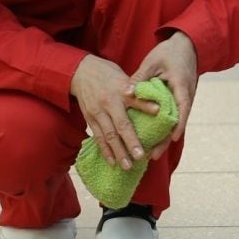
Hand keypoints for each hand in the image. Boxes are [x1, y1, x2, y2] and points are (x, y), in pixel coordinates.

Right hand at [70, 54, 163, 170]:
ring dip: (118, 152)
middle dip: (130, 142)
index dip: (146, 105)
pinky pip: (98, 137)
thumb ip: (137, 91)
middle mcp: (108, 102)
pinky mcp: (89, 118)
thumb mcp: (123, 76)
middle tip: (140, 157)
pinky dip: (105, 150)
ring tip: (127, 166)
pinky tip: (112, 162)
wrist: (79, 71)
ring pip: (108, 135)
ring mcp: (97, 112)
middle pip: (120, 124)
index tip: (159, 112)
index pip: (135, 98)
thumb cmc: (107, 74)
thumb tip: (157, 105)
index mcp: (120, 89)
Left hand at [128, 31, 198, 160]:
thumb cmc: (169, 52)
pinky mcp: (180, 100)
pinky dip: (165, 128)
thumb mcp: (152, 62)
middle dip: (166, 140)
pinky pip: (173, 116)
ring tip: (153, 154)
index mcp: (181, 85)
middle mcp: (186, 95)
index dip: (177, 124)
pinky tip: (155, 139)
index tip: (171, 139)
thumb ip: (140, 77)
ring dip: (165, 137)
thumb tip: (125, 92)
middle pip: (178, 122)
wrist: (186, 46)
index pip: (182, 107)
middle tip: (154, 155)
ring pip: (176, 122)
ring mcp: (185, 99)